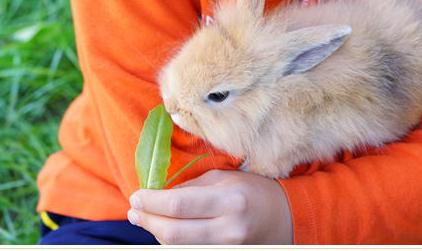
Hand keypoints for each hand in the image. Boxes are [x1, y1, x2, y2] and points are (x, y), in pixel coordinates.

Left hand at [127, 169, 293, 244]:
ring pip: (179, 248)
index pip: (178, 204)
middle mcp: (229, 229)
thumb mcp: (226, 178)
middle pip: (173, 233)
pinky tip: (165, 231)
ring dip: (156, 233)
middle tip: (133, 211)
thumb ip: (191, 187)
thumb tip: (156, 195)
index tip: (135, 197)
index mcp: (229, 200)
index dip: (150, 203)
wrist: (287, 219)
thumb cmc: (254, 192)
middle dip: (147, 221)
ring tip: (145, 219)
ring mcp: (228, 249)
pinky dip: (173, 244)